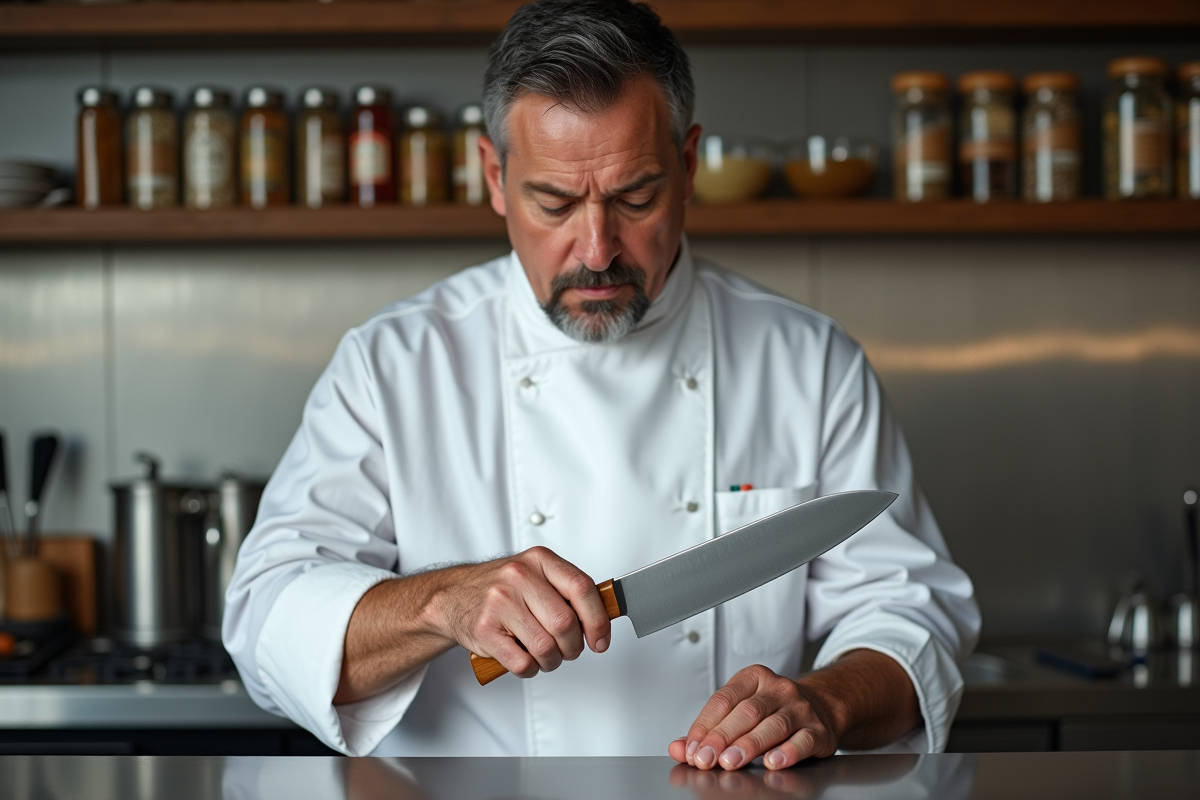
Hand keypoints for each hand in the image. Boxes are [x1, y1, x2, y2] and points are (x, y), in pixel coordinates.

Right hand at [430, 546, 611, 677]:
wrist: (453, 597)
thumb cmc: (501, 590)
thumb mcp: (535, 575)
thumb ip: (566, 592)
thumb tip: (601, 620)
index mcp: (539, 560)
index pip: (582, 588)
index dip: (598, 619)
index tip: (600, 640)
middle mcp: (519, 577)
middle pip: (566, 624)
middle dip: (573, 646)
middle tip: (568, 649)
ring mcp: (500, 603)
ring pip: (546, 648)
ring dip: (552, 661)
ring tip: (545, 656)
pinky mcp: (485, 630)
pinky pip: (523, 663)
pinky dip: (530, 669)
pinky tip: (524, 658)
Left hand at [668, 665, 841, 770]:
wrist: (821, 705)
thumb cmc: (772, 709)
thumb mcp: (740, 707)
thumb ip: (709, 728)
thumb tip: (679, 748)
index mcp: (753, 678)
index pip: (723, 699)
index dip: (705, 725)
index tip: (692, 749)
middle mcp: (778, 689)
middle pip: (746, 712)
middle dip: (722, 737)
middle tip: (706, 759)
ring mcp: (800, 708)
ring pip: (773, 725)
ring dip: (749, 745)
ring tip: (730, 761)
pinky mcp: (818, 730)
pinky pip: (803, 740)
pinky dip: (787, 752)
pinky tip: (772, 761)